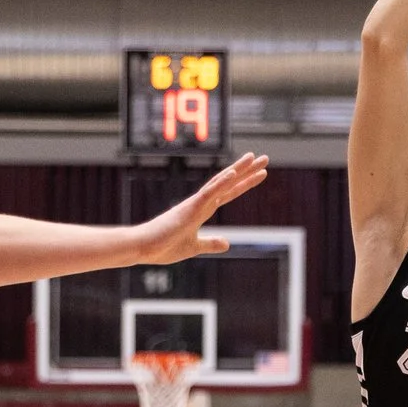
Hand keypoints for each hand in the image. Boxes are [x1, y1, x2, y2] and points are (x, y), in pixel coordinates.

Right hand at [134, 152, 270, 263]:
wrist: (143, 248)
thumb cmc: (164, 247)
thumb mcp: (195, 247)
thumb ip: (211, 243)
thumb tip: (227, 243)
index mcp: (202, 210)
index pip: (228, 193)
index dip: (245, 183)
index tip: (260, 173)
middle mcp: (201, 203)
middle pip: (228, 183)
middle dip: (247, 171)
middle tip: (264, 158)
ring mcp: (196, 204)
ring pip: (221, 183)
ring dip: (238, 170)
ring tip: (254, 157)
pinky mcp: (190, 209)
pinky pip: (208, 193)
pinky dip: (221, 183)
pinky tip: (234, 174)